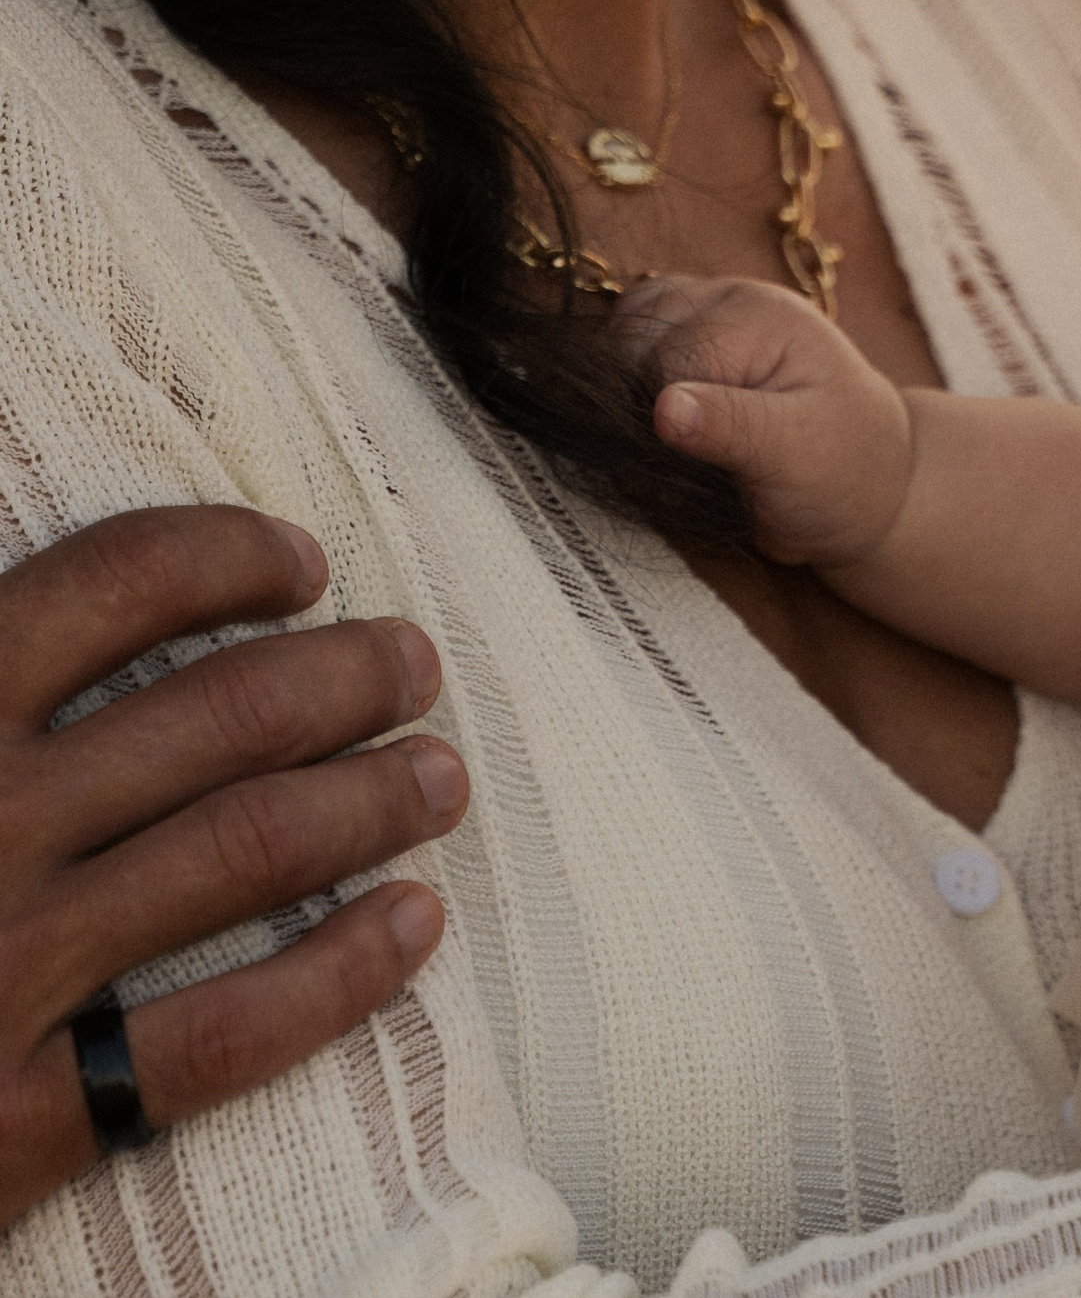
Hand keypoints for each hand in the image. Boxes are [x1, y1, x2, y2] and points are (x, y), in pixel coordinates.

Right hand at [0, 508, 465, 1230]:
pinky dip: (341, 974)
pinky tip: (414, 927)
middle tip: (414, 663)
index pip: (106, 584)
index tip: (301, 562)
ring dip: (371, 801)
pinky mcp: (12, 1118)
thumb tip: (30, 598)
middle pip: (218, 713)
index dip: (226, 556)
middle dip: (344, 675)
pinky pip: (222, 1036)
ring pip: (246, 850)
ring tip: (442, 776)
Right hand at [621, 276, 912, 568]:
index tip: (691, 466)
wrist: (866, 477)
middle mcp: (727, 298)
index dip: (661, 420)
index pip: (666, 359)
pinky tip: (665, 422)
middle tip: (692, 459)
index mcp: (760, 316)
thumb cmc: (840, 469)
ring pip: (619, 337)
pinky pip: (626, 348)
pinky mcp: (685, 336)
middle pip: (631, 342)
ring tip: (680, 441)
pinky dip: (629, 385)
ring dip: (629, 393)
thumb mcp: (796, 455)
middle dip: (643, 408)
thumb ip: (732, 427)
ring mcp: (703, 311)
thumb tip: (664, 408)